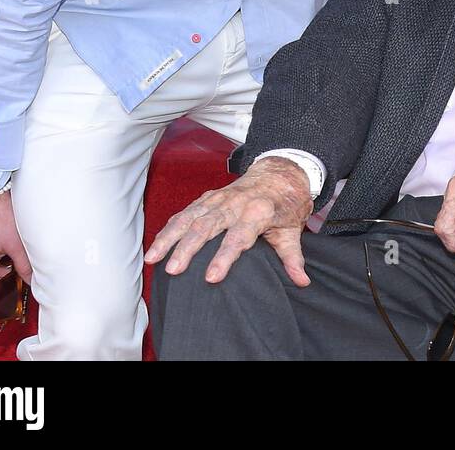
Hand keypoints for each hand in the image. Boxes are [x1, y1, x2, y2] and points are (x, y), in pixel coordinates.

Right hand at [144, 157, 313, 284]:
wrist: (279, 173)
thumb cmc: (285, 204)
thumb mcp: (293, 229)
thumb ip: (293, 257)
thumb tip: (301, 282)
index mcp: (258, 211)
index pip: (239, 236)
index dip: (225, 257)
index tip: (210, 278)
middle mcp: (235, 203)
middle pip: (207, 226)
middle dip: (188, 249)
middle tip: (173, 271)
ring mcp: (218, 198)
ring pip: (189, 218)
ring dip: (170, 238)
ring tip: (153, 259)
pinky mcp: (208, 198)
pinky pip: (184, 213)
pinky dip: (169, 228)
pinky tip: (156, 246)